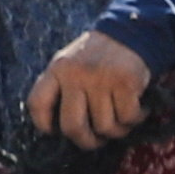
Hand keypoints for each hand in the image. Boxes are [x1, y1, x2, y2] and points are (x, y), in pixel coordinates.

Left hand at [24, 30, 148, 146]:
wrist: (130, 32)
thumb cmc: (98, 56)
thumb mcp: (70, 63)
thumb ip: (59, 87)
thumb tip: (57, 127)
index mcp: (57, 69)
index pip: (37, 104)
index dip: (43, 125)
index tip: (55, 131)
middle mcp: (76, 74)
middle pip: (72, 127)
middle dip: (86, 141)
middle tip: (96, 140)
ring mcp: (101, 79)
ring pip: (104, 127)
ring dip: (116, 131)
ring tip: (121, 121)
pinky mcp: (125, 83)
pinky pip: (126, 118)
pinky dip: (134, 120)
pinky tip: (137, 111)